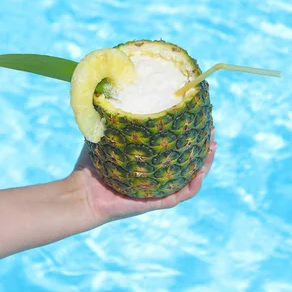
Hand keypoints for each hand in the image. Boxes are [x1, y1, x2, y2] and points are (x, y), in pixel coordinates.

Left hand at [70, 128, 216, 225]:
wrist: (78, 193)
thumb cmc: (89, 166)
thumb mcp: (104, 136)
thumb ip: (109, 117)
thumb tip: (107, 88)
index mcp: (149, 162)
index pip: (175, 148)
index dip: (189, 135)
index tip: (198, 118)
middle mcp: (157, 176)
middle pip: (188, 162)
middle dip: (203, 146)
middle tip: (211, 130)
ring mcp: (158, 190)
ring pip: (190, 179)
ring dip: (204, 164)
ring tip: (212, 147)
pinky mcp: (154, 203)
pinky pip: (179, 196)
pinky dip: (192, 186)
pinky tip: (200, 173)